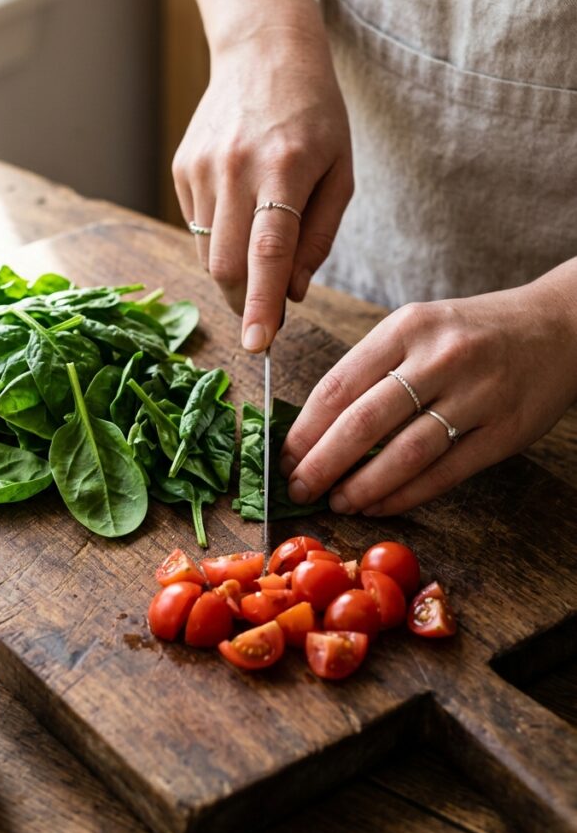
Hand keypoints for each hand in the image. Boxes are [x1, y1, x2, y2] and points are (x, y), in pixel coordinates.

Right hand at [173, 20, 352, 351]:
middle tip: (267, 314)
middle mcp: (236, 167)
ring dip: (233, 272)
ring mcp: (202, 167)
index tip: (257, 344)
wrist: (263, 52)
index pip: (268, 251)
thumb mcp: (340, 173)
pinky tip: (240, 208)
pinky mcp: (182, 168)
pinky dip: (219, 239)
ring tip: (258, 243)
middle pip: (225, 264)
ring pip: (207, 253)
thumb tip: (292, 293)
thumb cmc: (314, 117)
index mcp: (286, 166)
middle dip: (244, 301)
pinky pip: (196, 228)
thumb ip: (318, 238)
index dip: (262, 303)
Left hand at [280, 272, 576, 515]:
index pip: (339, 385)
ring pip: (404, 454)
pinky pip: (444, 473)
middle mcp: (440, 357)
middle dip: (321, 464)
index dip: (304, 429)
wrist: (559, 326)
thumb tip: (315, 428)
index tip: (283, 456)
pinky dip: (405, 495)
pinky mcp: (504, 431)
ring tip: (337, 503)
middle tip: (298, 489)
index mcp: (407, 327)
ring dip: (362, 487)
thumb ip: (372, 369)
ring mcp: (477, 395)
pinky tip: (379, 506)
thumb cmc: (471, 332)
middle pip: (363, 423)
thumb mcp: (418, 328)